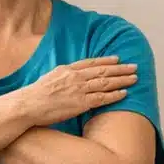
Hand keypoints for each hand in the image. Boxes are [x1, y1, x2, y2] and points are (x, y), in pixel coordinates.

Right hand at [14, 56, 137, 127]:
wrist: (29, 105)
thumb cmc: (35, 95)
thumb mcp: (50, 77)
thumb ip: (63, 76)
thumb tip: (71, 76)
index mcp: (68, 69)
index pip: (92, 63)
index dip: (106, 60)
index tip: (117, 58)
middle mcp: (76, 77)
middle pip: (103, 70)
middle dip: (120, 68)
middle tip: (134, 66)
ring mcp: (80, 89)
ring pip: (106, 83)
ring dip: (122, 80)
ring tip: (134, 77)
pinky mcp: (81, 103)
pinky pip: (102, 98)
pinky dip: (115, 95)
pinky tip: (125, 93)